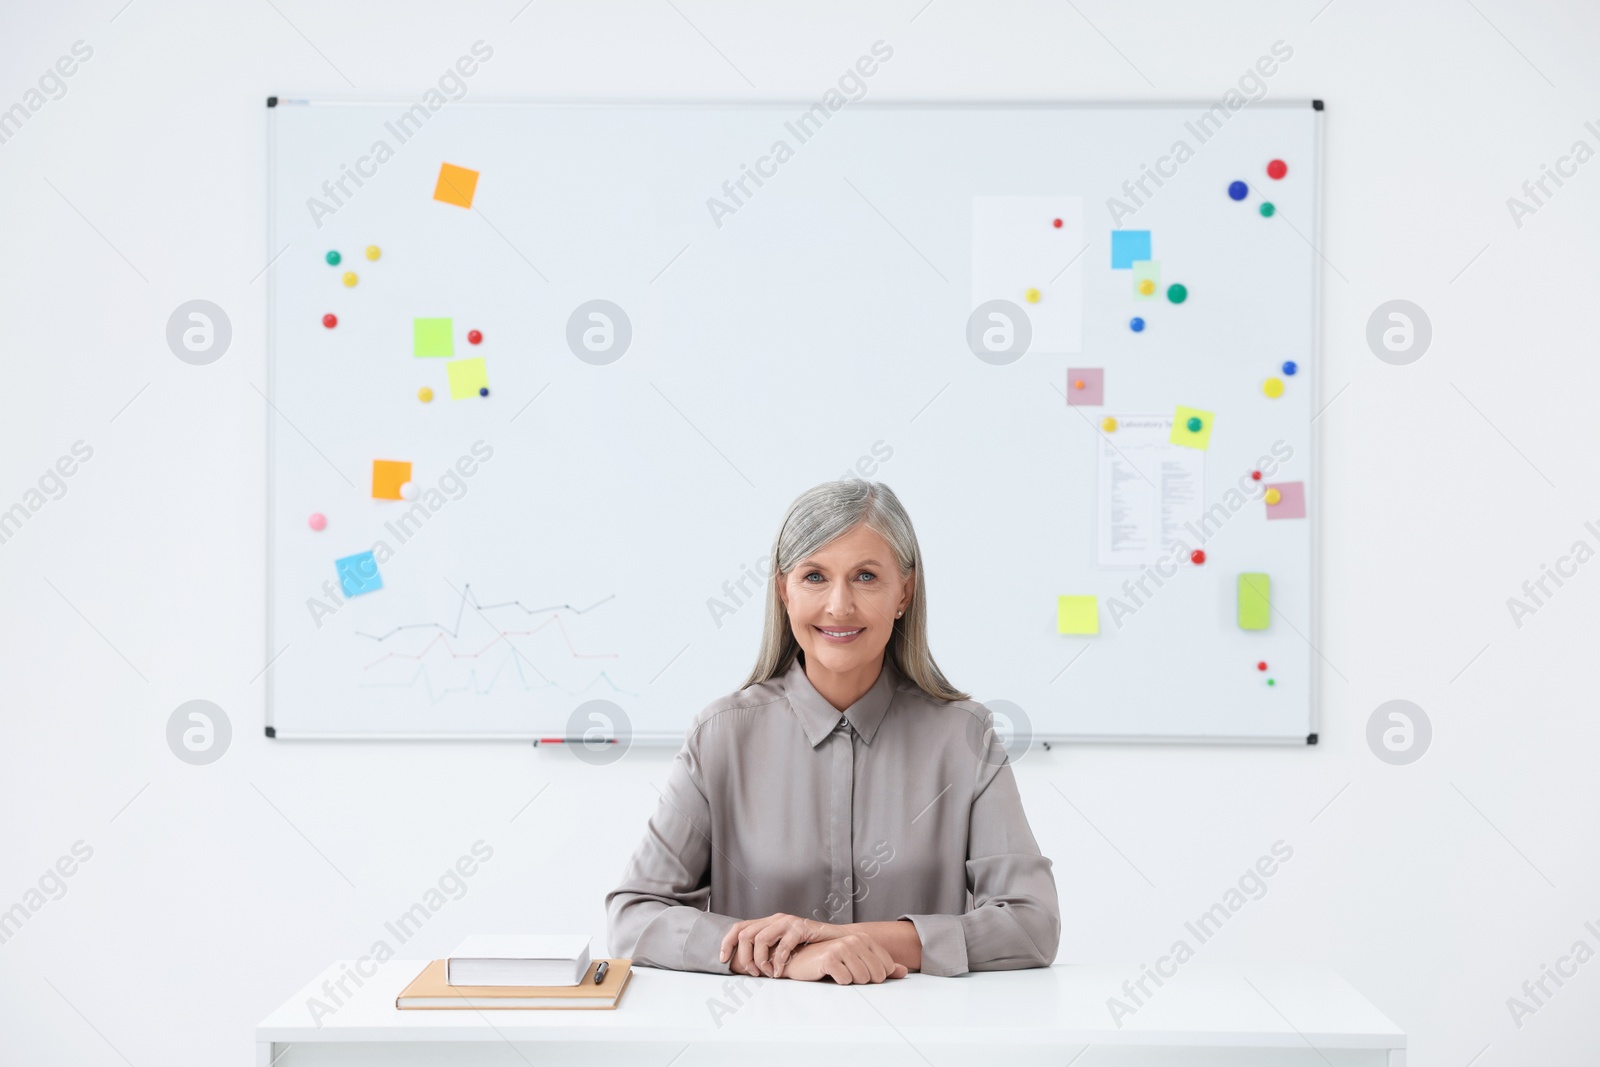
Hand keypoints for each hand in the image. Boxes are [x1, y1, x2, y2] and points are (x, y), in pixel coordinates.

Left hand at [719, 913, 841, 977]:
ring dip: (760, 960)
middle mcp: (775, 919)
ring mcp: (788, 922)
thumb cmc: (808, 947)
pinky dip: (778, 962)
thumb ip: (767, 951)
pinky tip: (779, 972)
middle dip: (744, 958)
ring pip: (760, 939)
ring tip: (766, 973)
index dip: (727, 943)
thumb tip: (744, 966)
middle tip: (753, 973)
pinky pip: (782, 945)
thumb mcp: (782, 947)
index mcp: (767, 923)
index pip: (738, 928)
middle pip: (746, 935)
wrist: (836, 940)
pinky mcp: (801, 927)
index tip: (722, 960)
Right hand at [781, 933, 908, 984]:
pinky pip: (846, 980)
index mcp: (864, 939)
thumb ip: (882, 966)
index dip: (875, 976)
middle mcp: (854, 940)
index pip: (886, 967)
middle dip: (864, 980)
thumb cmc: (829, 961)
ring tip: (838, 973)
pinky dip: (839, 982)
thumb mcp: (858, 962)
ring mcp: (842, 947)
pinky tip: (829, 974)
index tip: (859, 971)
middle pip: (876, 975)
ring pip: (862, 979)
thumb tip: (904, 971)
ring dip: (850, 981)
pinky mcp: (829, 958)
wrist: (800, 960)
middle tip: (847, 974)